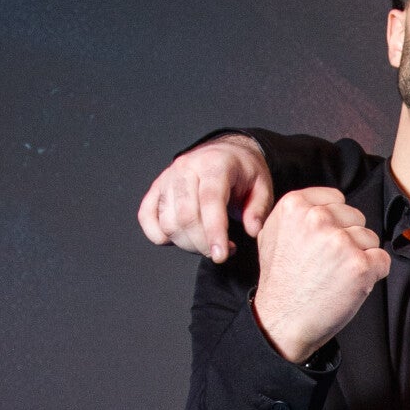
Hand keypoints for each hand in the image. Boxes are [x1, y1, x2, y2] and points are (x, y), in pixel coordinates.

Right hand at [138, 134, 274, 261]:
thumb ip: (259, 209)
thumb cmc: (243, 172)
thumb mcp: (263, 186)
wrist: (225, 153)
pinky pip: (147, 218)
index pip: (210, 201)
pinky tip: (183, 237)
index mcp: (214, 164)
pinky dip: (160, 235)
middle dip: (203, 244)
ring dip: (187, 243)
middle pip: (185, 216)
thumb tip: (252, 230)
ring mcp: (167, 178)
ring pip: (167, 222)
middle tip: (220, 251)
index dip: (214, 232)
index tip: (221, 256)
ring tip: (207, 242)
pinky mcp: (155, 189)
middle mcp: (186, 168)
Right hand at [252, 188, 390, 360]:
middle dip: (349, 239)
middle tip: (329, 263)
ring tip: (336, 276)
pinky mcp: (360, 265)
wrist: (282, 321)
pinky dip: (374, 274)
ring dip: (360, 257)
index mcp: (296, 205)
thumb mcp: (271, 235)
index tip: (325, 241)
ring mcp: (340, 241)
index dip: (335, 222)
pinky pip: (382, 260)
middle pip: (356, 217)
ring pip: (370, 239)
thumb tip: (320, 205)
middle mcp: (318, 218)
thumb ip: (297, 214)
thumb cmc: (281, 283)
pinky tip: (351, 285)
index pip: (337, 199)